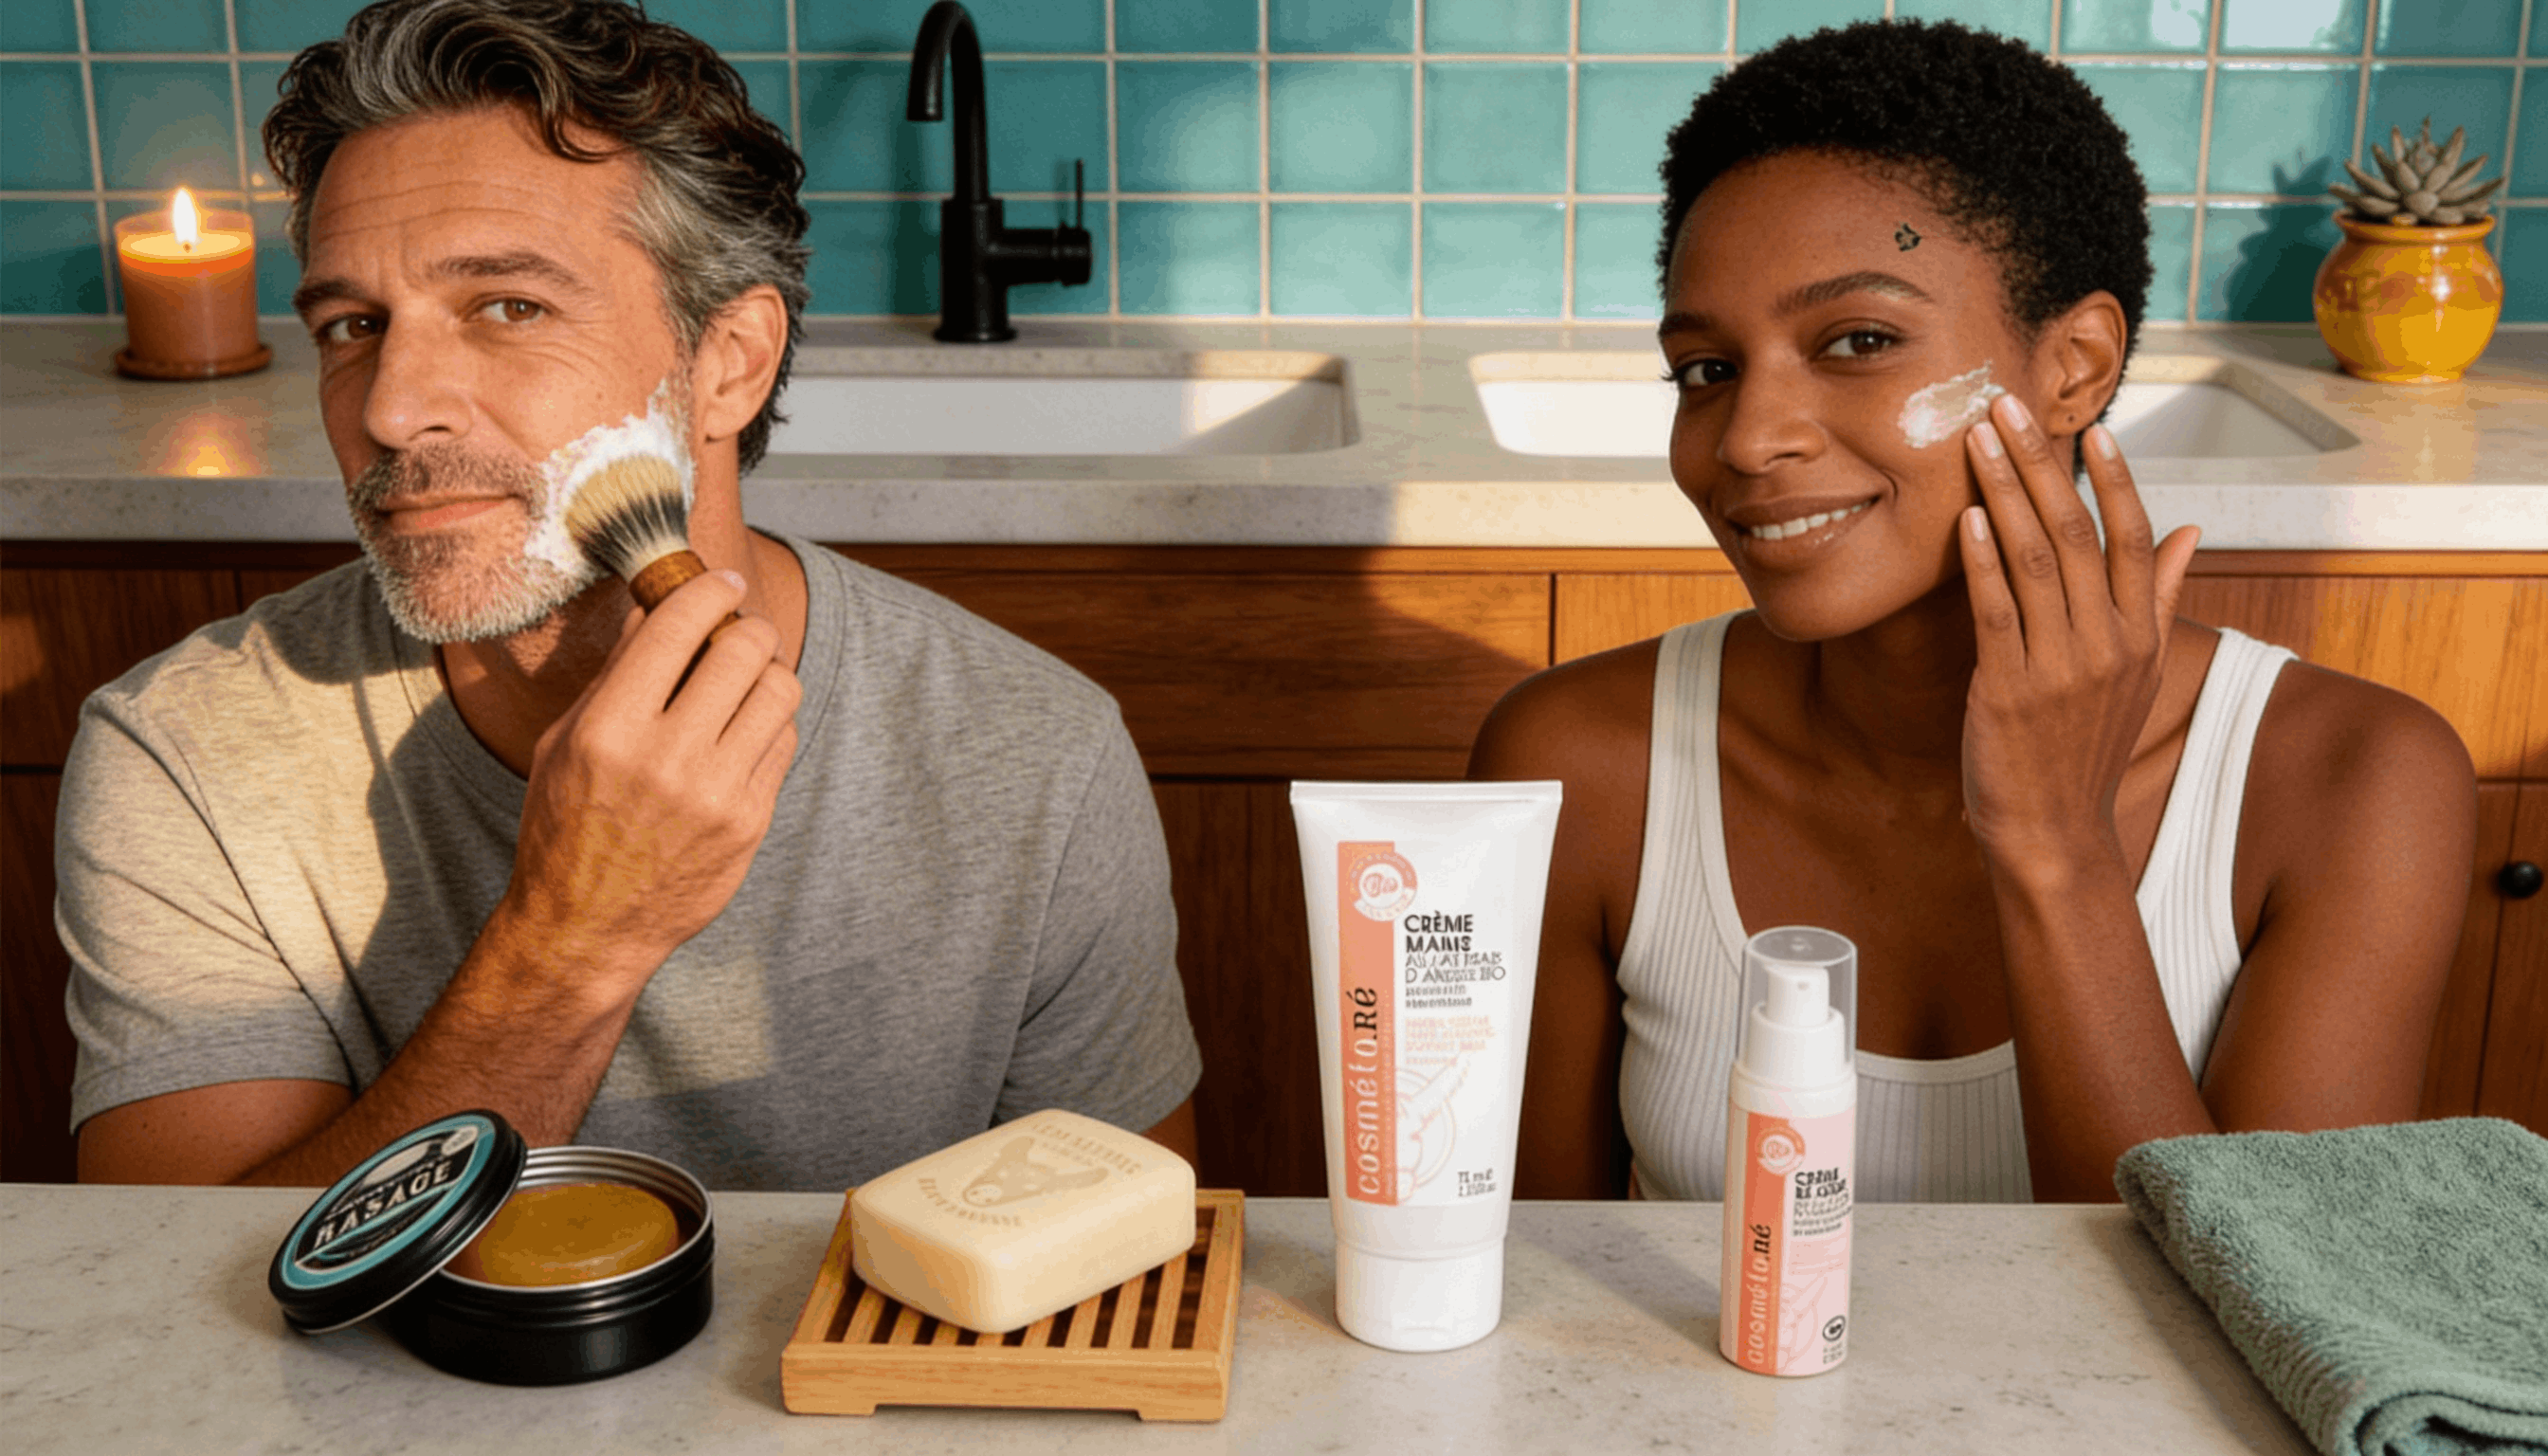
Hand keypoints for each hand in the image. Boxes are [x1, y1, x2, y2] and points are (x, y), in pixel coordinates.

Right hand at [498, 568, 800, 997]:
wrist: (587, 926)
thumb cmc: (565, 824)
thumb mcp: (567, 739)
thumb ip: (617, 671)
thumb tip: (657, 601)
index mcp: (609, 728)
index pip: (678, 625)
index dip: (709, 590)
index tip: (719, 582)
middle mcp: (667, 757)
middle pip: (746, 649)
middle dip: (747, 626)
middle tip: (737, 629)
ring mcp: (717, 793)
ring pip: (781, 690)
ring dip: (767, 671)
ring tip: (744, 680)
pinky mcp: (751, 821)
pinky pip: (784, 741)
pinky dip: (769, 722)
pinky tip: (742, 730)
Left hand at [1956, 394, 2199, 869]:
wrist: (2054, 832)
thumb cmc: (2085, 745)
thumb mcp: (2137, 672)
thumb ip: (2162, 596)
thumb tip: (2193, 530)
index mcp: (2140, 634)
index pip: (2137, 538)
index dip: (2117, 479)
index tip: (2095, 425)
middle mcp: (2107, 644)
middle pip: (2077, 533)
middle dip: (2042, 463)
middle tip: (2009, 406)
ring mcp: (2059, 667)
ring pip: (2034, 561)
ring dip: (2003, 492)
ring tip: (1979, 441)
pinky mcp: (2008, 690)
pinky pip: (1995, 611)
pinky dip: (1981, 560)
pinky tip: (1966, 516)